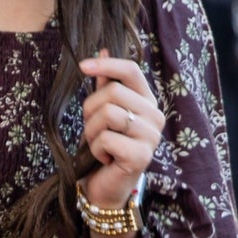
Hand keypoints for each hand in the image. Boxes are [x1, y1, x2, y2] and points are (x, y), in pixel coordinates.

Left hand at [78, 49, 164, 207]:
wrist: (105, 187)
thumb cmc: (104, 148)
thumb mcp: (102, 113)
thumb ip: (105, 84)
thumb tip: (102, 50)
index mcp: (147, 101)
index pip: (131, 70)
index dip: (105, 64)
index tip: (82, 66)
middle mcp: (155, 116)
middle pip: (112, 92)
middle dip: (90, 110)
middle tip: (93, 129)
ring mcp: (151, 137)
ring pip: (108, 114)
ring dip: (92, 132)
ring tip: (98, 145)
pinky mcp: (141, 156)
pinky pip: (107, 139)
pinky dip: (96, 150)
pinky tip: (104, 159)